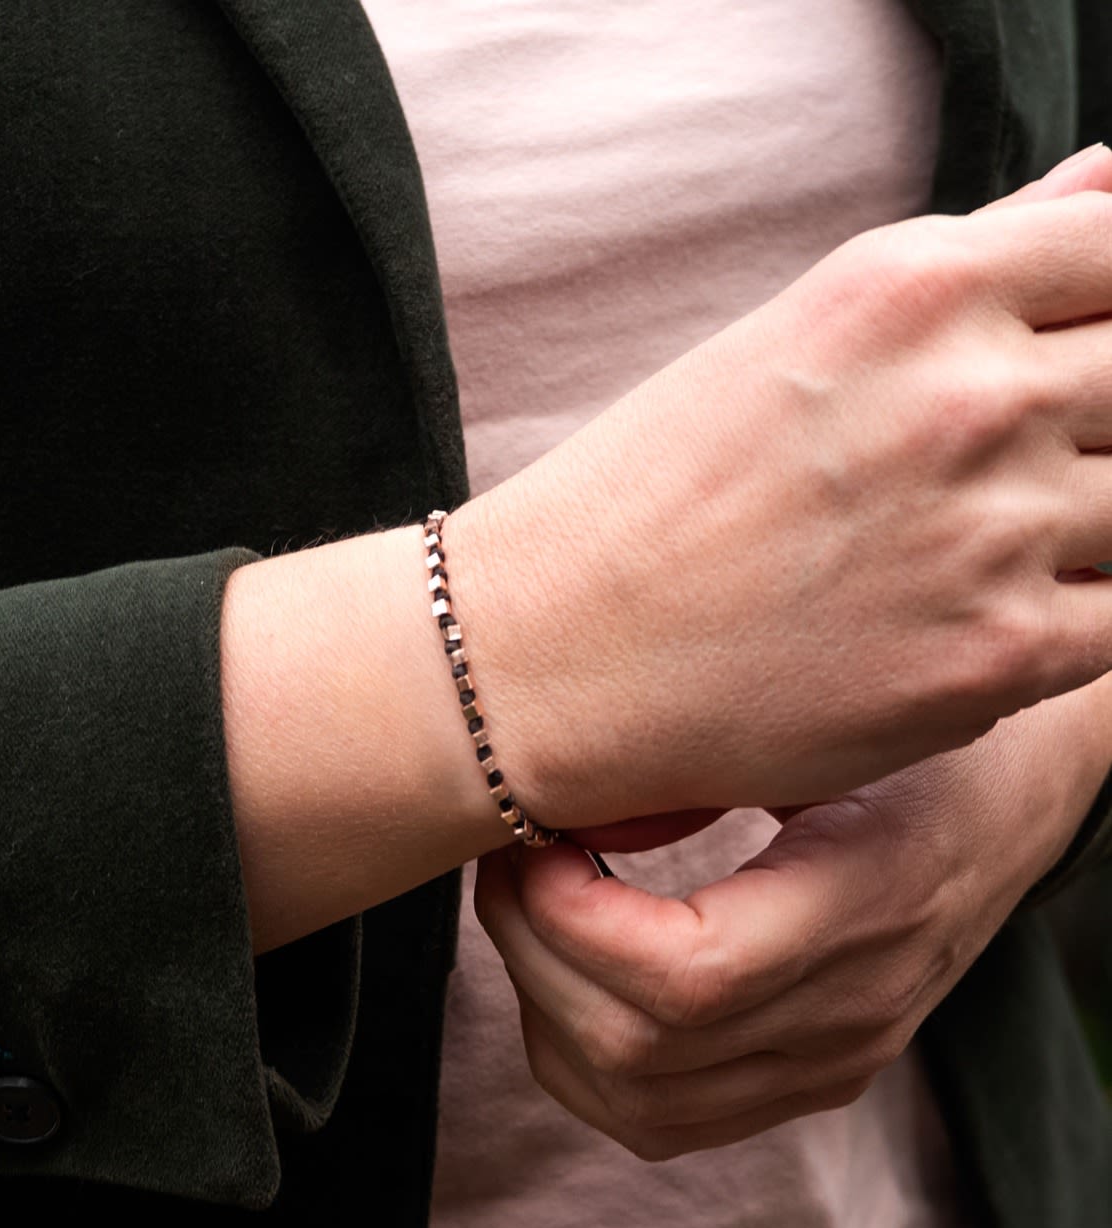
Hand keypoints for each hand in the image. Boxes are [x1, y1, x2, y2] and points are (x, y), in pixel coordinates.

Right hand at [442, 144, 1111, 825]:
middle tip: (977, 478)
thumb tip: (1108, 187)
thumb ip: (972, 265)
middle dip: (1089, 426)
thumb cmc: (648, 494)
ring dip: (1074, 527)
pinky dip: (1066, 616)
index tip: (1056, 365)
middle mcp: (970, 396)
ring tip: (951, 555)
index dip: (1102, 319)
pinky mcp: (995, 657)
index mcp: (915, 287)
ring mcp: (992, 531)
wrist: (554, 651)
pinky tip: (965, 618)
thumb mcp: (793, 336)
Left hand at [473, 676, 1111, 1160]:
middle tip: (509, 861)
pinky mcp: (809, 1081)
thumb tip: (567, 812)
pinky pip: (661, 1119)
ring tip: (532, 910)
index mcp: (871, 899)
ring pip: (632, 1102)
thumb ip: (704, 761)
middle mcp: (855, 1011)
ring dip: (544, 1008)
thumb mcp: (829, 719)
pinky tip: (569, 970)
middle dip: (530, 951)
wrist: (1015, 800)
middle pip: (636, 1050)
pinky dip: (583, 1056)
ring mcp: (833, 1062)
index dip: (571, 921)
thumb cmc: (908, 735)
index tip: (533, 841)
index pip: (689, 978)